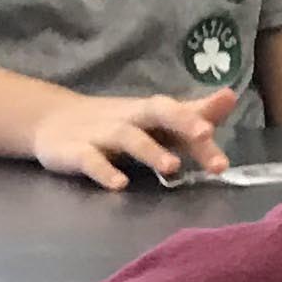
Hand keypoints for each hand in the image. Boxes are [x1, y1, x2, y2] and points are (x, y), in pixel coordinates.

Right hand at [29, 89, 236, 189]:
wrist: (50, 120)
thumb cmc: (117, 122)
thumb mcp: (154, 118)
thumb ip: (192, 113)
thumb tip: (231, 96)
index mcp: (149, 112)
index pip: (178, 112)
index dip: (200, 122)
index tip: (221, 134)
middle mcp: (128, 118)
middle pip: (157, 112)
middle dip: (182, 121)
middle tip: (206, 134)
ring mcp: (101, 134)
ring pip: (127, 137)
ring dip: (150, 151)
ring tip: (172, 168)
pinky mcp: (75, 152)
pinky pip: (90, 160)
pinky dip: (104, 171)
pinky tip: (119, 184)